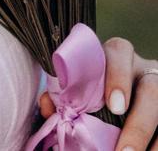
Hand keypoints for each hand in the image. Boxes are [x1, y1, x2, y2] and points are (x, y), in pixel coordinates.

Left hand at [38, 36, 157, 149]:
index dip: (118, 77)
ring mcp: (157, 90)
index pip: (120, 52)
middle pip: (150, 87)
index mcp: (116, 56)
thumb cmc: (93, 90)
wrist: (117, 99)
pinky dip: (157, 144)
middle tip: (125, 150)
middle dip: (139, 121)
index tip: (114, 106)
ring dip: (148, 137)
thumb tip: (47, 104)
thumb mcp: (82, 87)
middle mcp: (142, 70)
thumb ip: (65, 94)